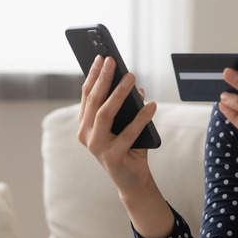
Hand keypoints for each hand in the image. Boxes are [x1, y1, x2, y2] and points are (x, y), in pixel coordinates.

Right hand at [77, 55, 156, 193]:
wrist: (133, 180)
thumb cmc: (129, 147)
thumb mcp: (126, 123)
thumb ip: (126, 106)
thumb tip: (135, 86)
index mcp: (85, 124)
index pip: (87, 95)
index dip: (93, 75)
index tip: (101, 58)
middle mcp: (86, 135)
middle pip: (94, 101)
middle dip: (102, 78)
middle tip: (112, 61)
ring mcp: (97, 147)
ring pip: (105, 114)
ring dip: (118, 94)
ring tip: (131, 78)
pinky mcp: (112, 157)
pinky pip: (128, 133)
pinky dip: (141, 118)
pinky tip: (152, 105)